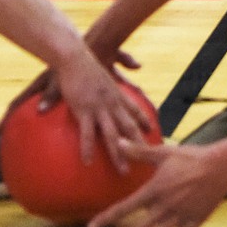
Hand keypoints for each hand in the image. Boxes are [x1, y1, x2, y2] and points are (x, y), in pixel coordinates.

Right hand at [54, 44, 153, 170]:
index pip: (135, 108)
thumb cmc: (84, 61)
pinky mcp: (85, 110)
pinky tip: (88, 162)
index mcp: (116, 94)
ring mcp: (100, 108)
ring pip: (113, 135)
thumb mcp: (100, 70)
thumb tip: (116, 70)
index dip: (144, 120)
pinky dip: (88, 149)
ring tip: (124, 170)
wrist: (74, 56)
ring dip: (120, 154)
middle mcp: (113, 103)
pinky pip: (88, 134)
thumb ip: (108, 73)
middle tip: (147, 160)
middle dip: (140, 144)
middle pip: (130, 127)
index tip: (152, 130)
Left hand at [88, 139, 226, 226]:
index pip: (125, 207)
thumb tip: (118, 142)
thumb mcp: (164, 152)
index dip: (107, 218)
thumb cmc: (192, 157)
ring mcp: (178, 216)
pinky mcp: (193, 222)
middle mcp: (163, 207)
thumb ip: (139, 151)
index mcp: (154, 190)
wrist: (221, 166)